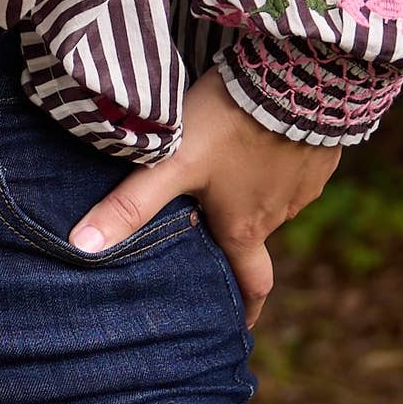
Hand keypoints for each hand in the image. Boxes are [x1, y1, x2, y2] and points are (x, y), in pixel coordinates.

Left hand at [69, 82, 339, 321]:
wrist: (300, 75)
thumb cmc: (231, 122)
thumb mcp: (173, 163)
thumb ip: (130, 204)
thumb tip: (82, 247)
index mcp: (245, 227)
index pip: (251, 284)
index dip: (245, 308)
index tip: (239, 327)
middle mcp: (279, 214)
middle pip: (253, 234)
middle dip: (235, 236)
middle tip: (213, 226)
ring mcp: (305, 183)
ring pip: (272, 197)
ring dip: (253, 190)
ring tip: (229, 166)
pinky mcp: (321, 151)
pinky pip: (295, 165)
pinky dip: (276, 159)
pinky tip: (257, 136)